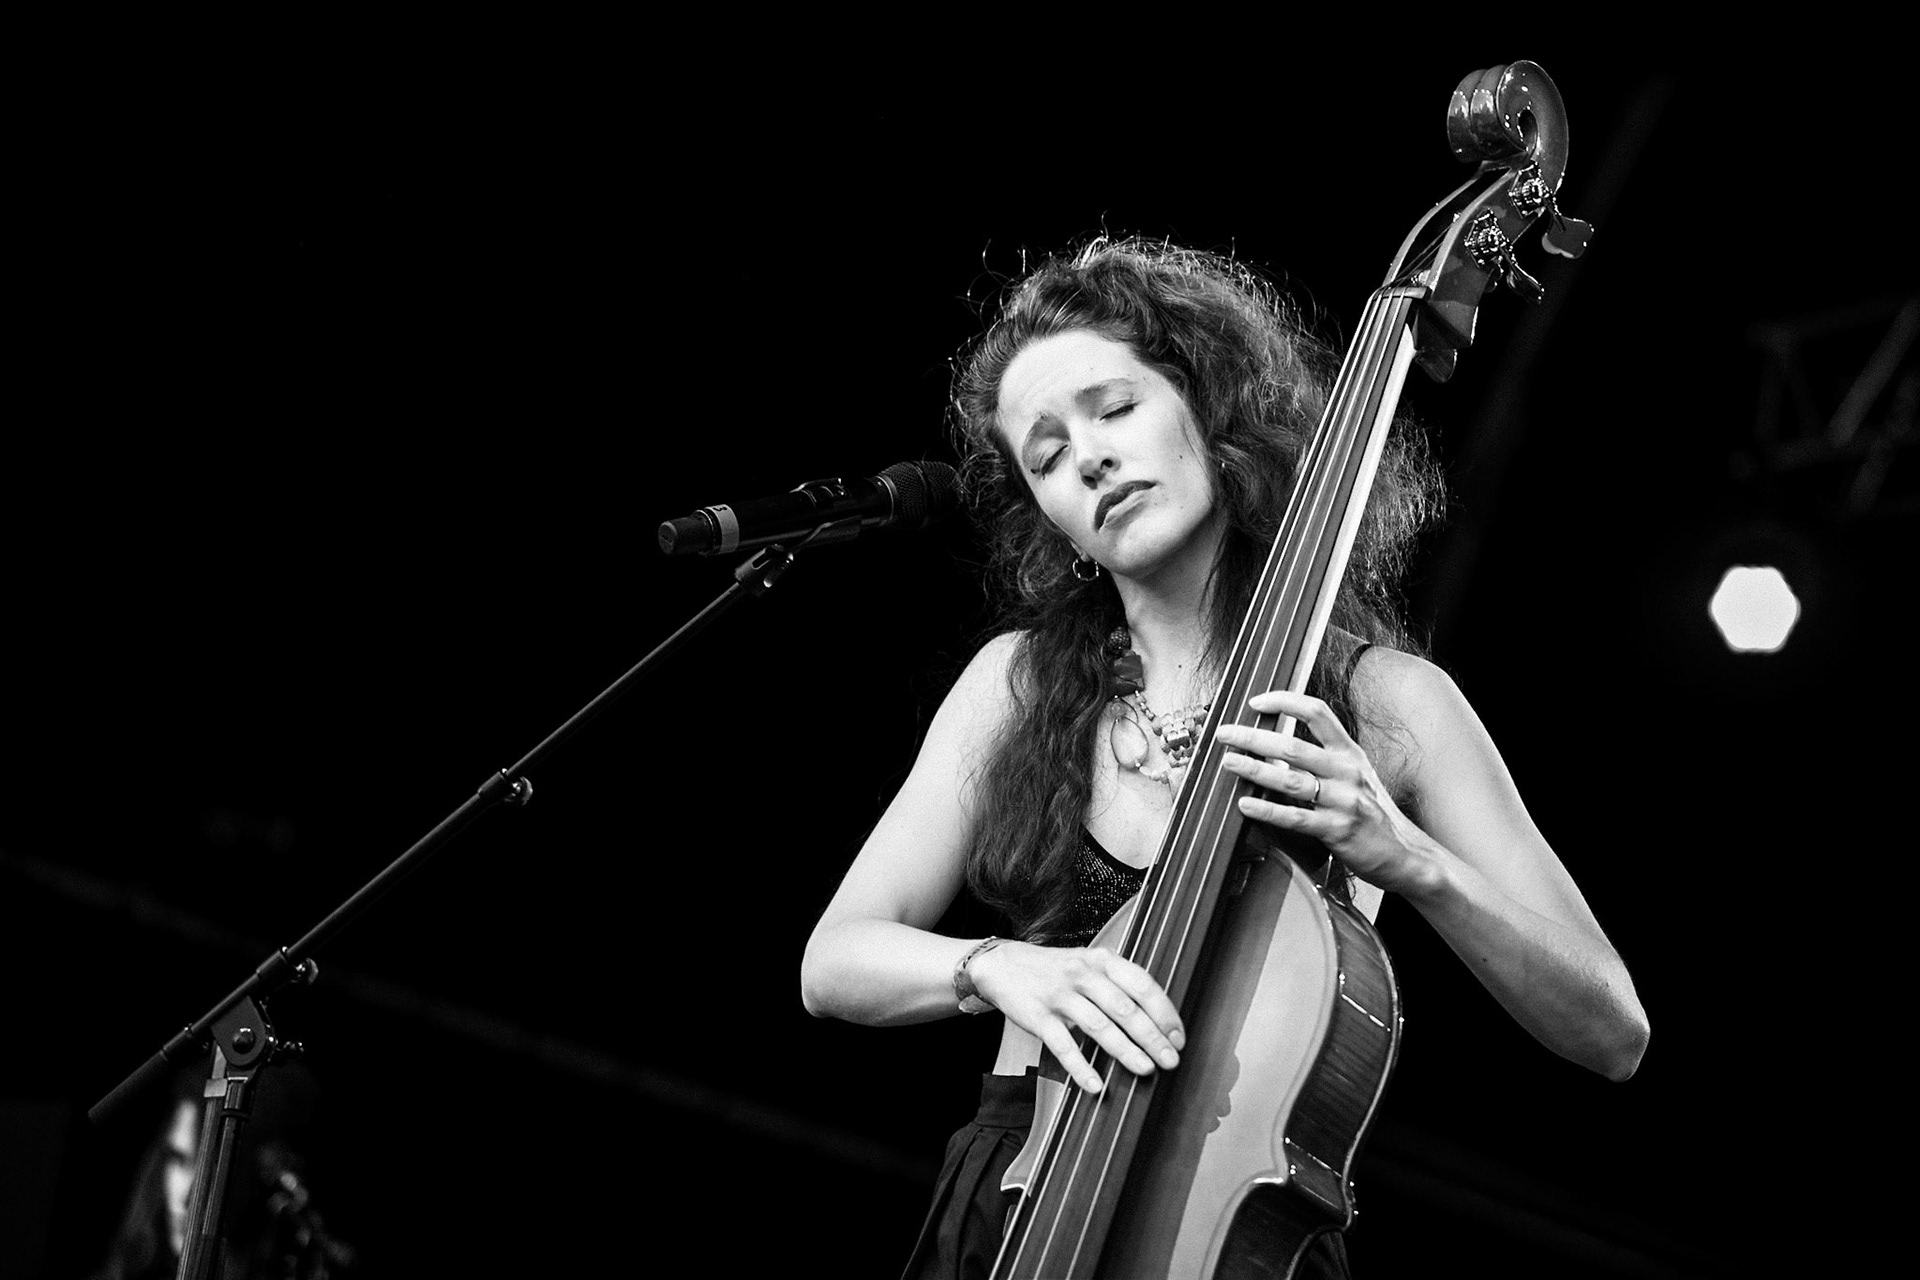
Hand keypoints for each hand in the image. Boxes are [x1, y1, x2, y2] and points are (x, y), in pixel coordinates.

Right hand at [969, 939, 1184, 1092]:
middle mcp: (1083, 974)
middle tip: (1171, 1060)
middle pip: (1124, 1008)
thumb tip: (1158, 1019)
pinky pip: (1063, 1045)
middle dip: (1152, 1037)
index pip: (1141, 984)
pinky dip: (1080, 1067)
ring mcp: (1060, 995)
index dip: (1164, 1012)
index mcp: (1102, 960)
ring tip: (1146, 1069)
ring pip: (1099, 1026)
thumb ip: (1119, 983)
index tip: (1178, 1037)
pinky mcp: (1038, 1016)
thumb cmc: (1055, 970)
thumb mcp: (1089, 963)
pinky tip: (1095, 1085)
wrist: (1003, 965)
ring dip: (1125, 1050)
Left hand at [1215, 689, 1441, 897]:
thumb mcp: (1354, 777)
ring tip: (1228, 763)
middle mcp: (1347, 771)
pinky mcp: (1338, 830)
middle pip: (1293, 747)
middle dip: (1253, 738)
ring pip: (1290, 780)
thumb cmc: (1371, 812)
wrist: (1405, 853)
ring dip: (1254, 770)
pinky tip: (1245, 804)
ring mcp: (1343, 801)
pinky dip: (1267, 810)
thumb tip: (1271, 750)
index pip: (1317, 713)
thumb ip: (1320, 761)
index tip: (1256, 702)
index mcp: (1350, 753)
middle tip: (1225, 734)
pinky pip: (1295, 817)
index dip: (1285, 701)